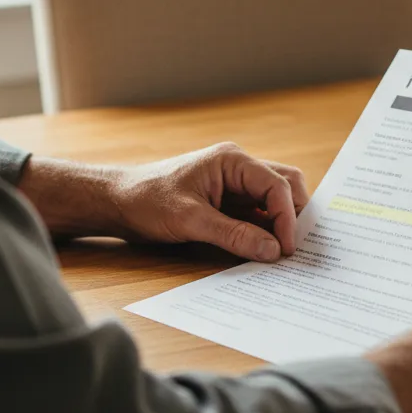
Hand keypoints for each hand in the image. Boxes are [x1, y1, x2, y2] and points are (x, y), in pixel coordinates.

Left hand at [113, 142, 308, 261]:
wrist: (117, 201)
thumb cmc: (147, 201)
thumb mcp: (191, 221)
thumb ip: (234, 235)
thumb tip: (273, 250)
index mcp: (231, 160)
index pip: (276, 185)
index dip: (288, 217)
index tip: (286, 249)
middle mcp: (237, 167)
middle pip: (284, 185)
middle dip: (294, 215)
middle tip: (293, 248)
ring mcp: (233, 183)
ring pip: (273, 199)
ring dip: (280, 223)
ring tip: (281, 252)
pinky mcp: (226, 200)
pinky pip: (256, 213)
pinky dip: (264, 230)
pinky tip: (264, 250)